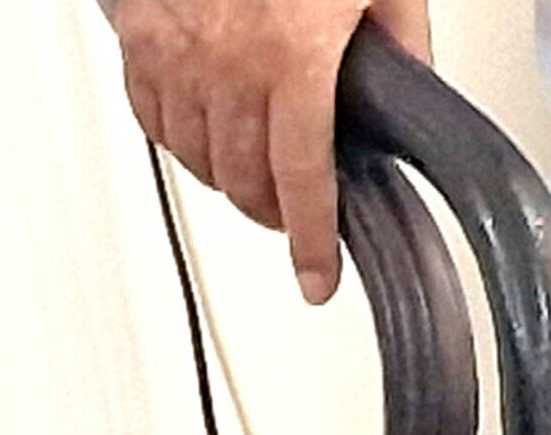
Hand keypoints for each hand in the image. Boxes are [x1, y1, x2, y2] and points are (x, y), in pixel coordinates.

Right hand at [109, 0, 433, 303]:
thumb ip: (397, 42)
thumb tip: (410, 96)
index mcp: (292, 54)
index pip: (303, 179)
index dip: (311, 241)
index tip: (316, 278)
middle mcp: (225, 65)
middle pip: (246, 181)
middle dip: (274, 210)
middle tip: (297, 212)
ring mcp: (174, 55)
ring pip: (197, 161)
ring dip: (230, 180)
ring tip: (256, 173)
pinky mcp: (140, 41)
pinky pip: (155, 122)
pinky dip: (182, 144)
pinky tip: (207, 138)